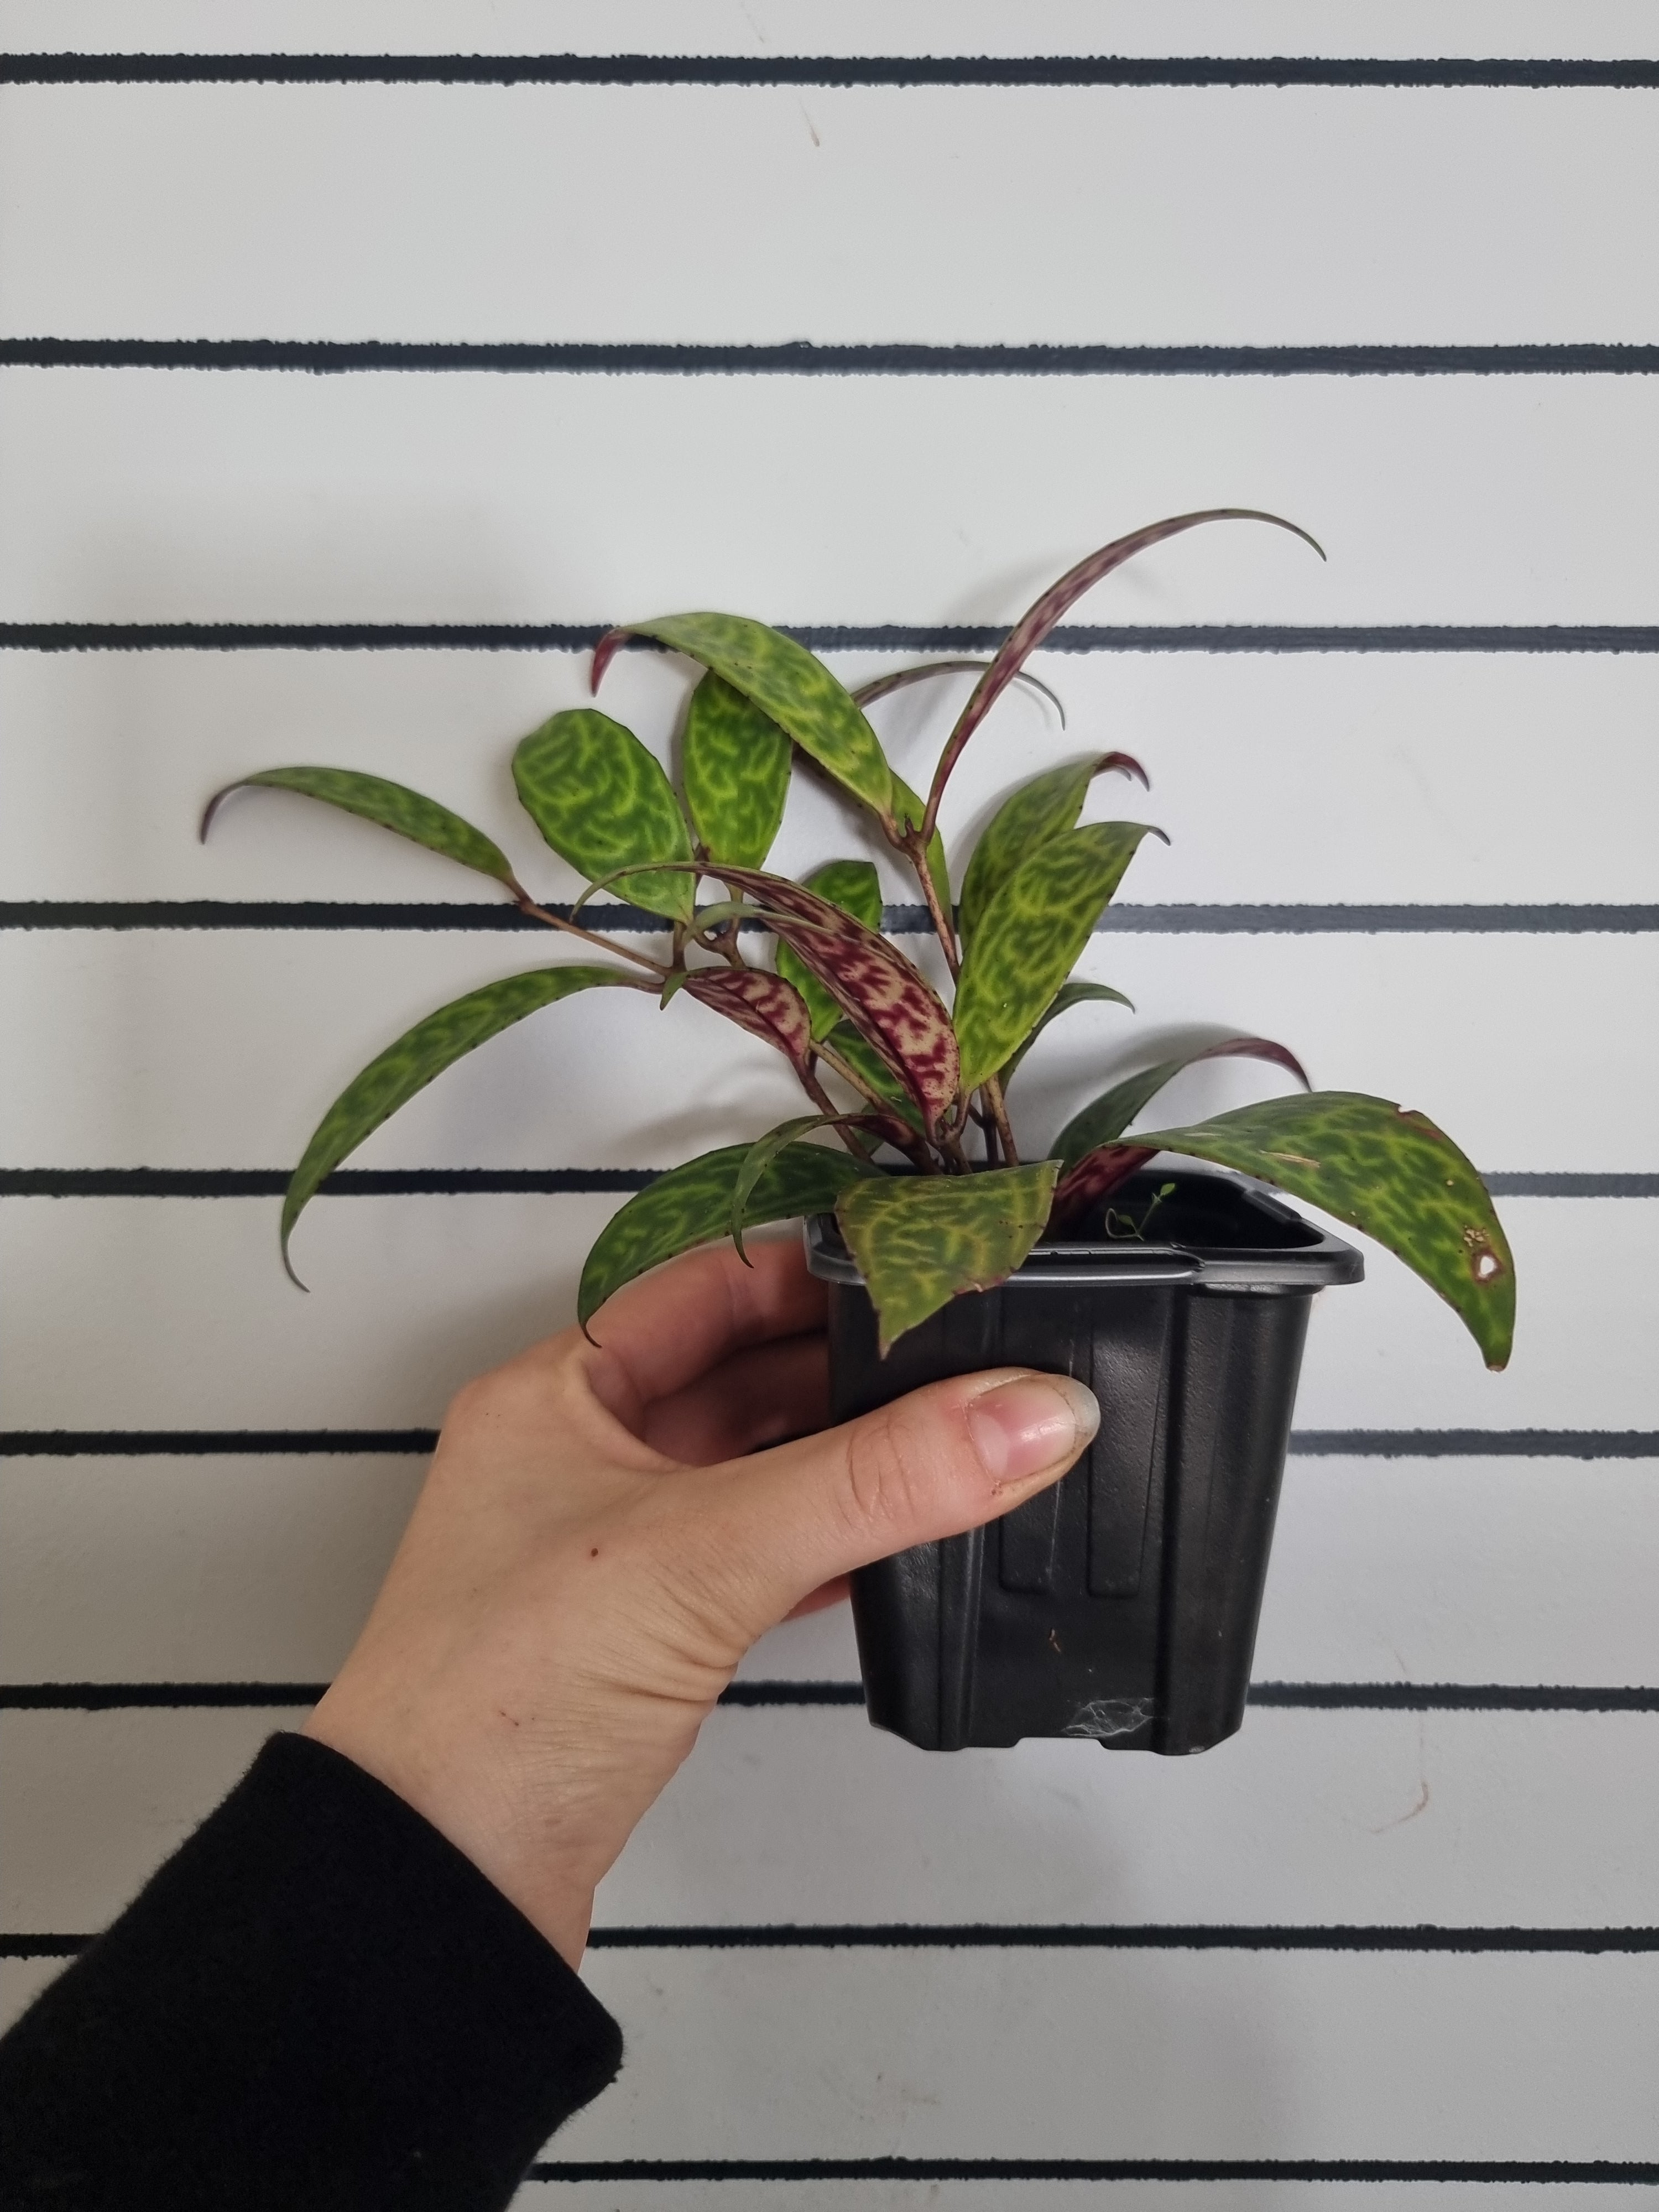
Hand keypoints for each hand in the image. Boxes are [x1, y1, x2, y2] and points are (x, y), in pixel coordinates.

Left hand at [304, 1236, 1099, 1965]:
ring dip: (852, 1455)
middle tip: (979, 1351)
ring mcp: (611, 1551)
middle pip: (741, 1373)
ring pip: (756, 1468)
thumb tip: (1036, 1411)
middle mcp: (578, 1455)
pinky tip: (910, 1542)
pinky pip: (760, 1557)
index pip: (707, 1286)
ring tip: (970, 1434)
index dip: (817, 1266)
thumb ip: (879, 1479)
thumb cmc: (511, 1692)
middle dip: (854, 1362)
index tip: (931, 1266)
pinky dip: (833, 1544)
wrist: (438, 1886)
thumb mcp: (707, 1552)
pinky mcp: (645, 1638)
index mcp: (556, 1393)